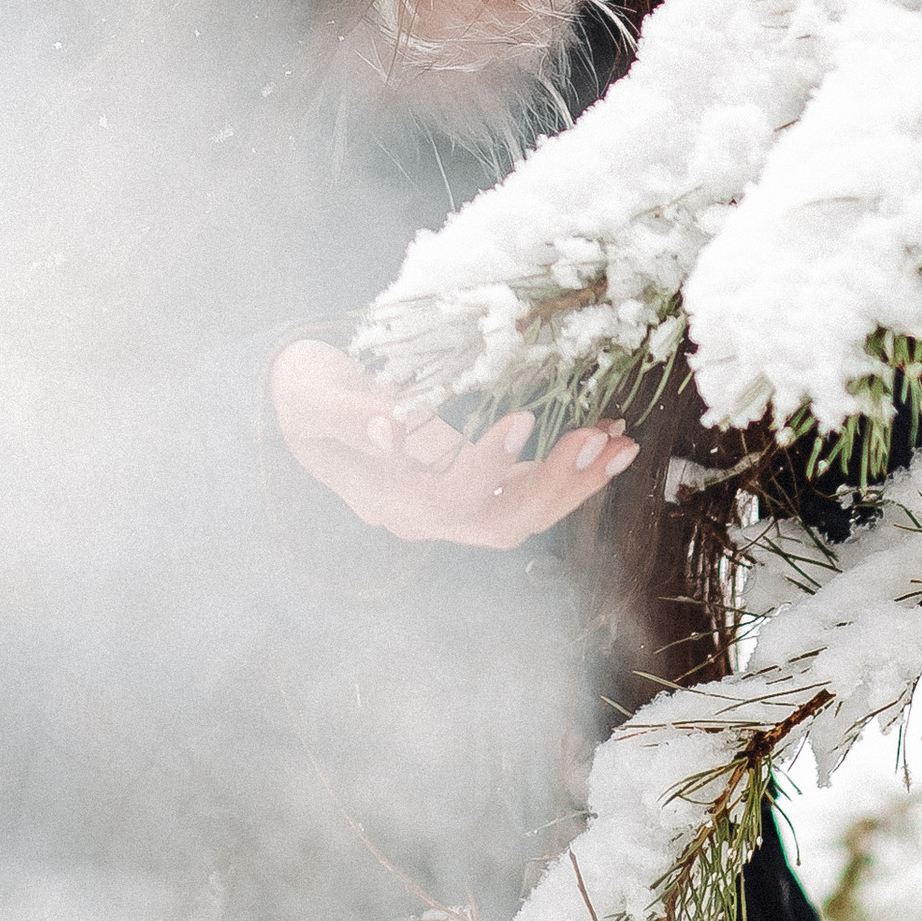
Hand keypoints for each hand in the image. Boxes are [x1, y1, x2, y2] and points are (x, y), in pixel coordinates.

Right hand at [270, 339, 637, 546]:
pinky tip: (602, 435)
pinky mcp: (471, 483)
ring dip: (576, 483)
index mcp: (387, 501)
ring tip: (621, 444)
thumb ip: (351, 414)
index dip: (488, 467)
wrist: (300, 407)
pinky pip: (527, 488)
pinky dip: (568, 468)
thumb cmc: (303, 396)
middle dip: (556, 487)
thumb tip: (389, 431)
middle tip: (599, 440)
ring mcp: (450, 505)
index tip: (523, 418)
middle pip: (502, 524)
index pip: (448, 498)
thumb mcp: (314, 398)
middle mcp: (425, 516)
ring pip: (524, 513)